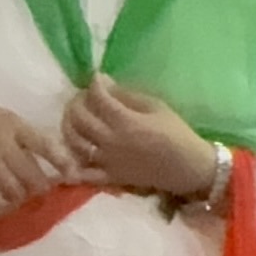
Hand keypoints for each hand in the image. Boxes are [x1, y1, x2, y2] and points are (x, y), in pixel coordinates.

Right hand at [0, 95, 69, 217]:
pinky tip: (4, 200)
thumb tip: (50, 155)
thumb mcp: (5, 118)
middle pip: (33, 175)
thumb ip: (25, 136)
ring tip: (22, 195)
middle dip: (41, 186)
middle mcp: (5, 144)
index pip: (46, 146)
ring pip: (15, 189)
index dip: (63, 163)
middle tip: (42, 189)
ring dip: (22, 196)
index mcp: (16, 126)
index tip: (73, 175)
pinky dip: (2, 201)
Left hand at [60, 76, 216, 198]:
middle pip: (79, 117)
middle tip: (83, 96)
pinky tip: (68, 153)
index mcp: (124, 121)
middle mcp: (110, 141)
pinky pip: (82, 173)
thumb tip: (104, 83)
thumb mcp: (156, 107)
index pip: (97, 97)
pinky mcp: (108, 178)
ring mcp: (106, 161)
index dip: (94, 83)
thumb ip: (127, 95)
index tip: (96, 77)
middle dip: (76, 101)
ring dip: (68, 125)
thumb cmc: (176, 133)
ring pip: (74, 141)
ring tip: (74, 117)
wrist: (187, 167)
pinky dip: (71, 165)